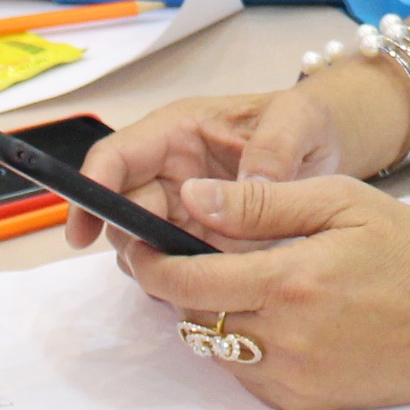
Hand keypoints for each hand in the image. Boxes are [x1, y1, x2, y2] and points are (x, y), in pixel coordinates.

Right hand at [70, 78, 394, 249]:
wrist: (329, 148)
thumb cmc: (305, 122)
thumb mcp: (296, 122)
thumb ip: (271, 151)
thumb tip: (239, 189)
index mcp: (177, 131)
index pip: (116, 158)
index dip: (92, 192)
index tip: (81, 235)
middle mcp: (169, 172)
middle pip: (123, 211)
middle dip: (131, 241)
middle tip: (160, 266)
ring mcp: (182, 210)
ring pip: (144, 245)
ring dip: (159, 265)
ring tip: (196, 276)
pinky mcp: (200, 242)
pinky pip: (175, 266)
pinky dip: (184, 280)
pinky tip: (210, 287)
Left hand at [114, 175, 409, 409]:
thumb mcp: (342, 201)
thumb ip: (262, 203)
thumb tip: (192, 199)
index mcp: (290, 281)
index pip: (187, 280)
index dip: (152, 261)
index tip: (138, 242)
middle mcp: (285, 338)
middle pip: (193, 316)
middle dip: (175, 285)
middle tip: (177, 254)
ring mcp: (294, 378)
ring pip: (216, 348)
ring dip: (210, 315)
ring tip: (232, 281)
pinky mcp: (305, 403)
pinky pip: (248, 375)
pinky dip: (244, 345)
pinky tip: (273, 316)